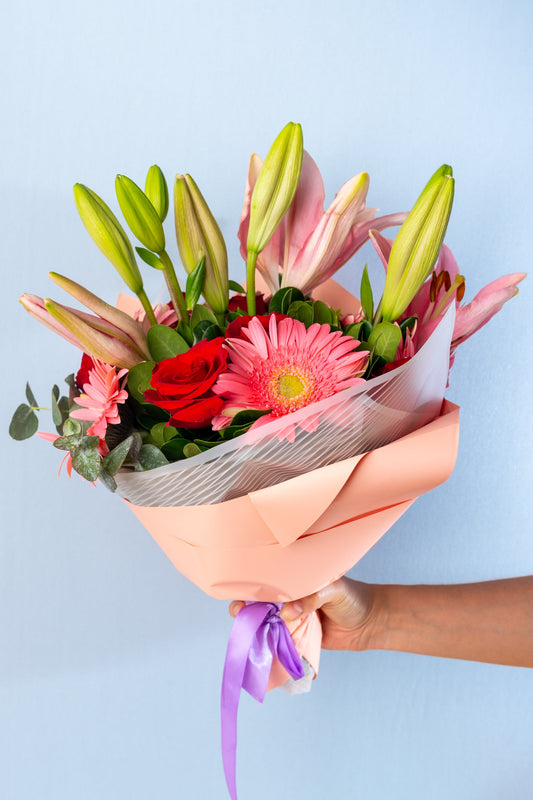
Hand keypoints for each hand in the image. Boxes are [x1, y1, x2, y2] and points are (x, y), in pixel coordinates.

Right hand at [229, 578, 377, 651]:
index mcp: (296, 581)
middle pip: (261, 603)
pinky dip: (269, 645)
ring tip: (246, 630)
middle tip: (239, 612)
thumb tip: (287, 613)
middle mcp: (290, 599)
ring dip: (255, 627)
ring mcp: (293, 620)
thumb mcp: (333, 589)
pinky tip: (259, 647)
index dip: (252, 585)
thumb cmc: (353, 598)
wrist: (371, 623)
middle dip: (246, 607)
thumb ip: (311, 597)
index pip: (269, 580)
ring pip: (267, 623)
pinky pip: (280, 642)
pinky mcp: (298, 639)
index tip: (241, 593)